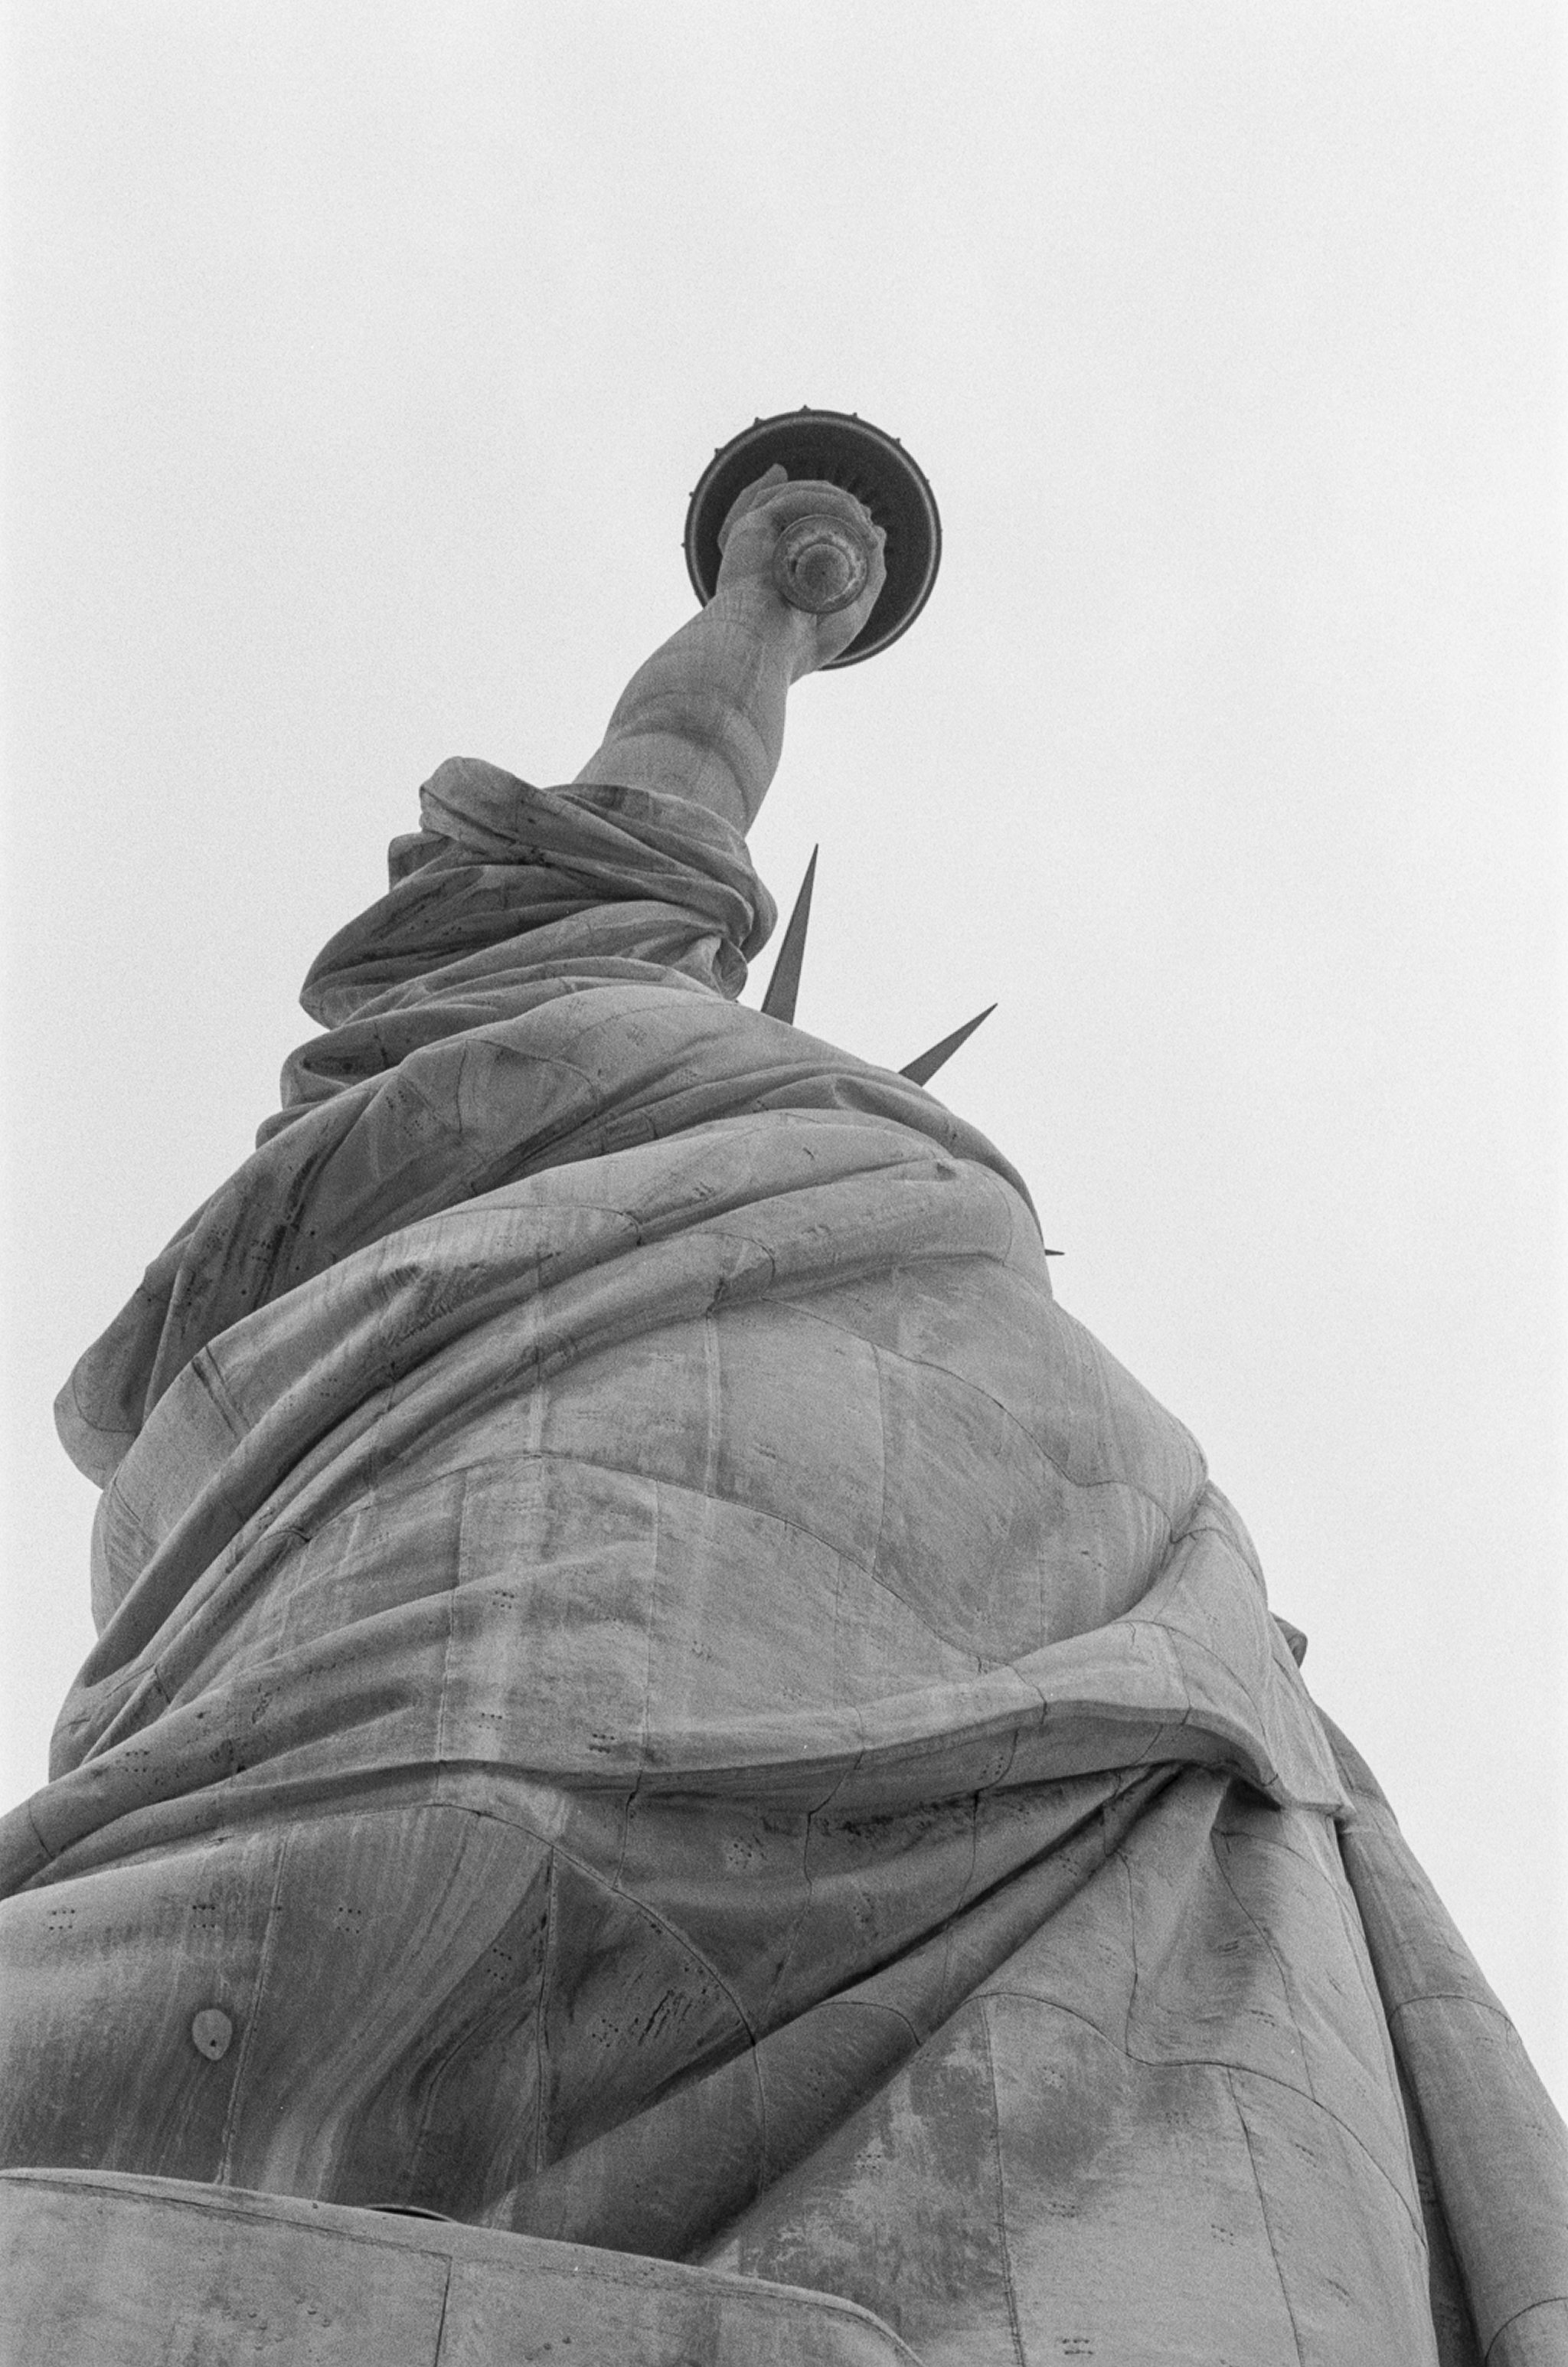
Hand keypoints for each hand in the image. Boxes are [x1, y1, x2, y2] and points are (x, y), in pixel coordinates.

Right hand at [715, 465, 887, 675]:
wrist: (767, 652)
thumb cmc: (800, 643)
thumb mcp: (850, 611)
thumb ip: (868, 575)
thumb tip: (878, 533)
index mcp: (778, 564)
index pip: (807, 523)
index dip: (841, 516)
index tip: (869, 531)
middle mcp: (764, 546)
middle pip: (803, 503)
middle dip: (841, 503)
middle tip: (867, 519)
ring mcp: (756, 533)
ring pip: (798, 494)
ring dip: (838, 501)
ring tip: (864, 523)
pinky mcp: (751, 525)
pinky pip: (793, 499)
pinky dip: (827, 503)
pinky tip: (853, 518)